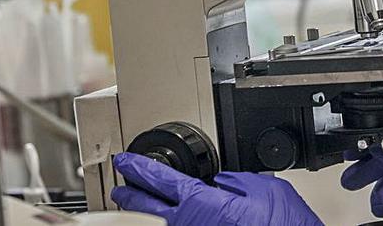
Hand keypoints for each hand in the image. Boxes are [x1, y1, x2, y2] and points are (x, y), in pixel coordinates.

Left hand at [111, 152, 322, 225]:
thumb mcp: (263, 189)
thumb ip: (236, 182)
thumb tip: (223, 183)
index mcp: (203, 203)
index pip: (162, 180)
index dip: (140, 168)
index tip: (127, 161)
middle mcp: (191, 225)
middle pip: (148, 208)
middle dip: (131, 195)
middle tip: (119, 186)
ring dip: (143, 216)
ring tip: (133, 208)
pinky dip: (164, 225)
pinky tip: (165, 223)